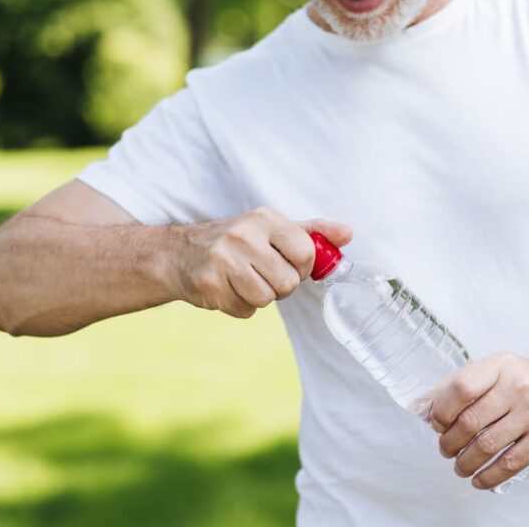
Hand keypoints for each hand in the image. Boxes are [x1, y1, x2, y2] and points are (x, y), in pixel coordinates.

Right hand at [172, 206, 351, 317]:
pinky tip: (228, 289)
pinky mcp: (209, 284)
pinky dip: (240, 306)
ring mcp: (224, 259)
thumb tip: (348, 234)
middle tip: (263, 274)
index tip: (289, 266)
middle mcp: (244, 235)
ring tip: (244, 280)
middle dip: (280, 286)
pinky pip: (245, 310)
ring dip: (260, 297)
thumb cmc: (237, 242)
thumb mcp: (273, 228)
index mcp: (265, 218)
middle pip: (288, 282)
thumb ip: (312, 232)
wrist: (180, 254)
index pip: (306, 253)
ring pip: (267, 298)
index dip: (302, 268)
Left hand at [430, 352, 528, 490]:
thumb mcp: (501, 370)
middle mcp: (518, 387)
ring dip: (466, 462)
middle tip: (446, 449)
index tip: (438, 423)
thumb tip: (427, 409)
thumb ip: (467, 385)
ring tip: (460, 466)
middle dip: (450, 442)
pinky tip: (480, 478)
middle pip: (470, 422)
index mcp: (501, 367)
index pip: (462, 387)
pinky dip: (489, 476)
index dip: (442, 409)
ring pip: (487, 446)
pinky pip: (510, 463)